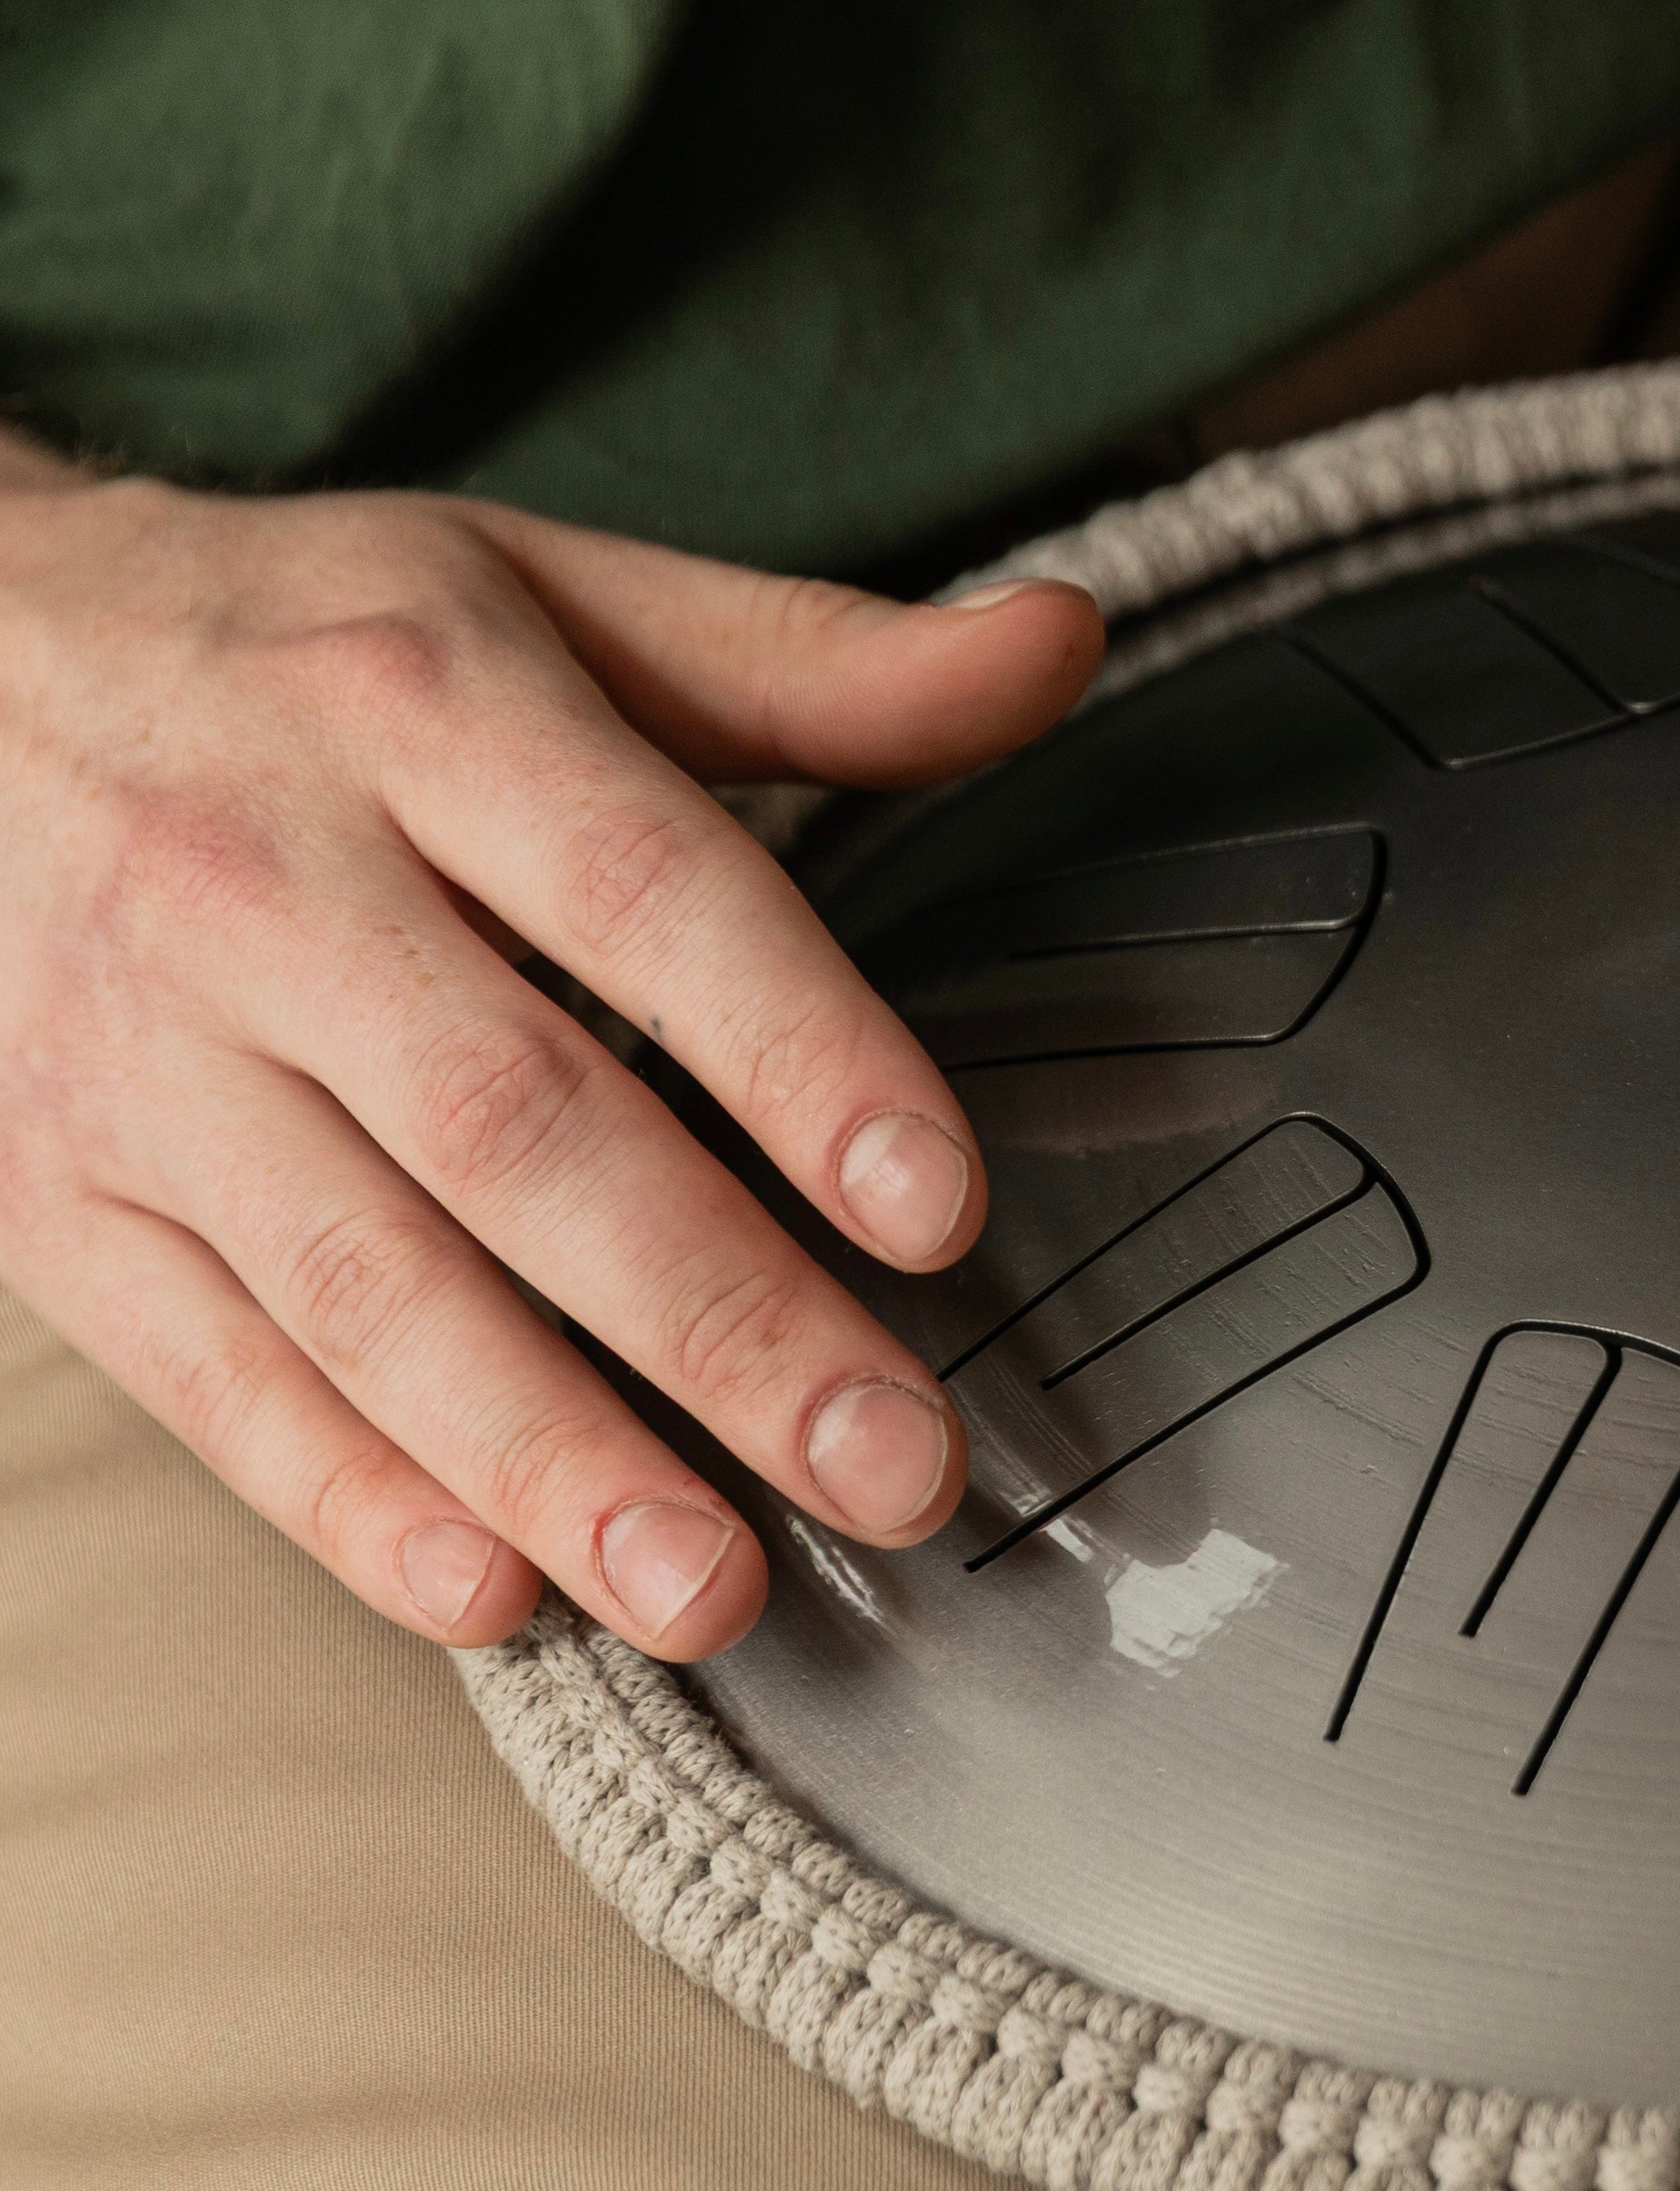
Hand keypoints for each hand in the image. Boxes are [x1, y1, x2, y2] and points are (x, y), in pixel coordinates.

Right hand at [0, 462, 1100, 1656]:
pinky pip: (198, 1363)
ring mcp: (133, 1050)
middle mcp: (263, 880)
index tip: (941, 1208)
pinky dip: (339, 1492)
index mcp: (421, 706)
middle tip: (895, 1469)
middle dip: (714, 1320)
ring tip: (720, 1594)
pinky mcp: (43, 1189)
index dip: (799, 1055)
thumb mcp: (551, 596)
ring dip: (547, 1454)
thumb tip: (1067, 638)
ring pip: (356, 1281)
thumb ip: (816, 661)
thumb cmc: (313, 649)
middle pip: (513, 1125)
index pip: (643, 891)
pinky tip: (487, 1592)